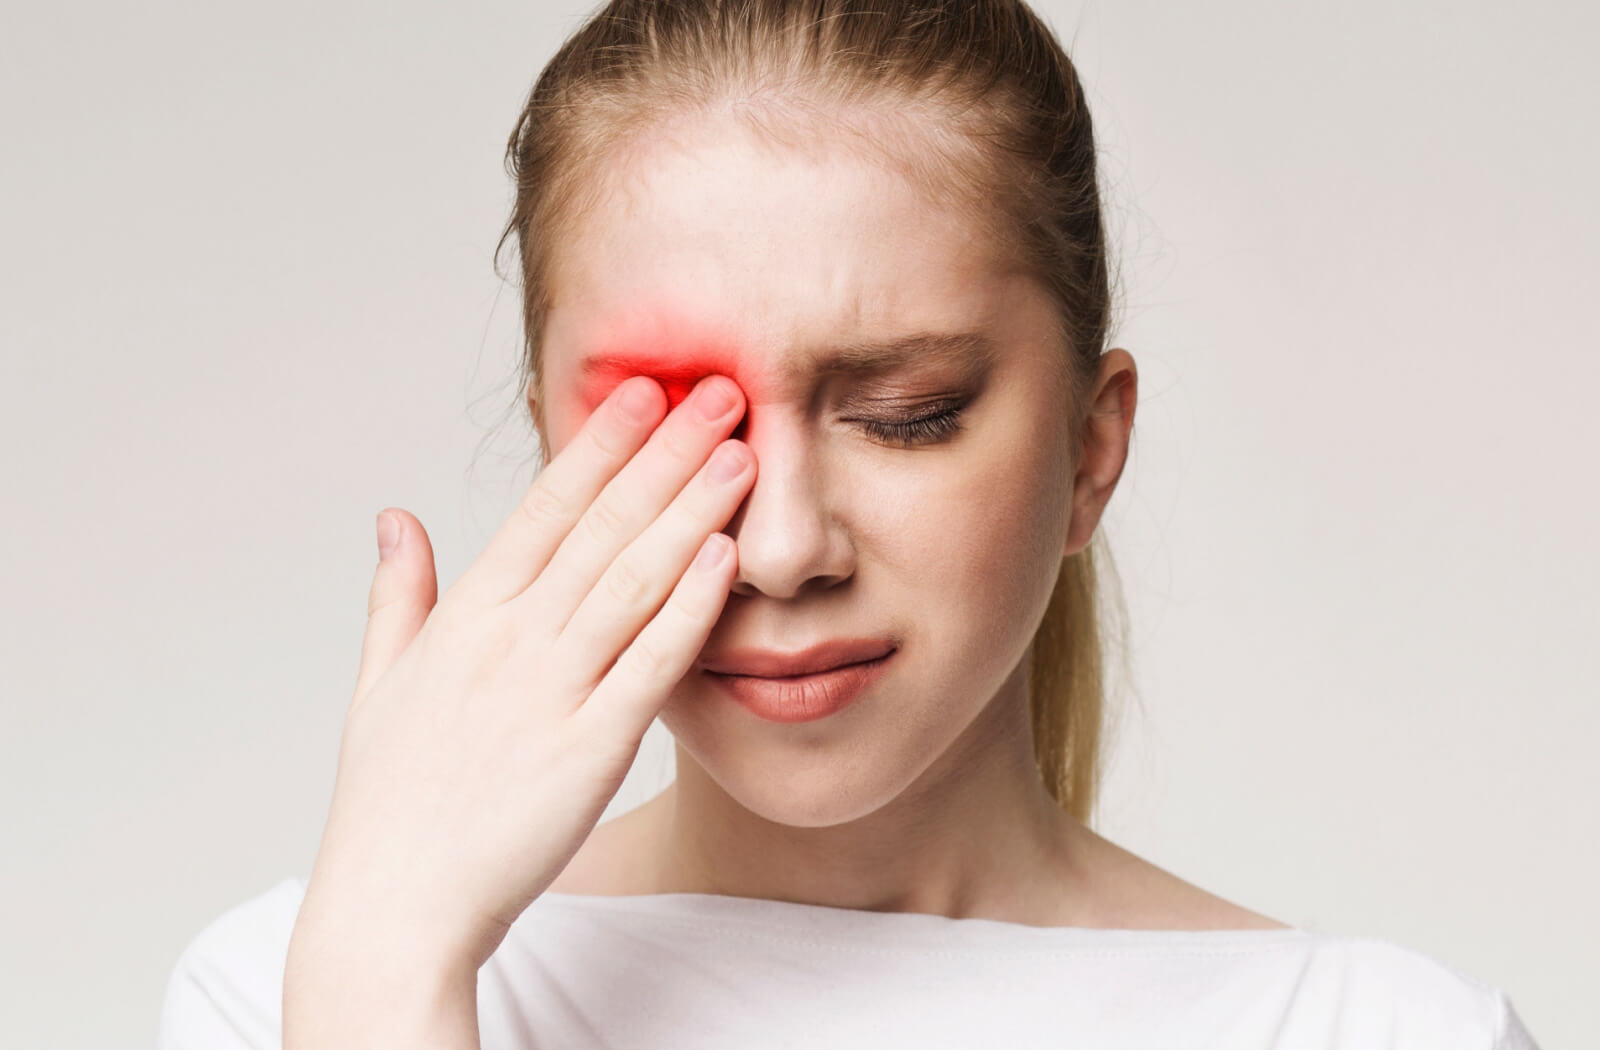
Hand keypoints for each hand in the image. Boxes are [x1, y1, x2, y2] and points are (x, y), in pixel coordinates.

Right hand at [293, 374, 752, 972]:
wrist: (397, 905)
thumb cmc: (389, 799)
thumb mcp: (378, 683)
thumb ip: (397, 594)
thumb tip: (395, 516)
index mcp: (465, 618)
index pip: (544, 508)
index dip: (599, 444)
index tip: (644, 390)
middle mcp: (510, 641)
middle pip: (602, 527)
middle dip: (665, 454)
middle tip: (722, 393)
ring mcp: (551, 691)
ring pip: (633, 581)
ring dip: (690, 512)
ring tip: (741, 454)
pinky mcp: (589, 747)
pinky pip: (649, 666)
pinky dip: (688, 609)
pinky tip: (725, 559)